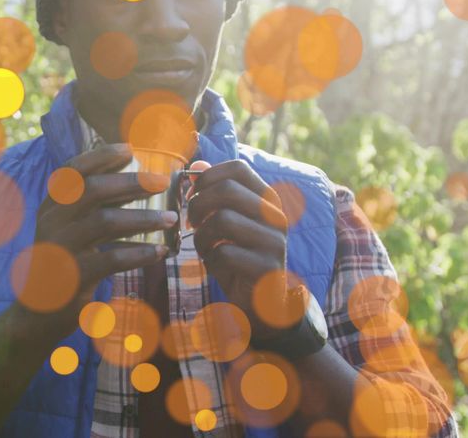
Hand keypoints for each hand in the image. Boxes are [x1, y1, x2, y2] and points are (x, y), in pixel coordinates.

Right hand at [28, 143, 177, 335]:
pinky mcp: (74, 275)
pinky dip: (139, 253)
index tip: (129, 149)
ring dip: (143, 218)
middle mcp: (52, 221)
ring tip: (170, 219)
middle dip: (130, 182)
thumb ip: (93, 208)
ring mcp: (61, 248)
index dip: (100, 156)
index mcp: (51, 206)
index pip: (72, 170)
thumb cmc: (63, 264)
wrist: (37, 313)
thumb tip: (136, 182)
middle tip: (161, 182)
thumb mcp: (69, 231)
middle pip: (92, 190)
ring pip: (105, 221)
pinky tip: (159, 252)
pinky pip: (112, 258)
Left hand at [186, 159, 292, 339]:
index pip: (238, 167)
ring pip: (223, 219)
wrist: (262, 300)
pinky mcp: (266, 267)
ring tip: (204, 247)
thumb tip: (197, 165)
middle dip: (198, 205)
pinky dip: (211, 260)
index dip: (208, 177)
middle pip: (227, 190)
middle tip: (192, 223)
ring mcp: (274, 241)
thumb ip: (215, 193)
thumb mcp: (226, 221)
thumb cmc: (239, 255)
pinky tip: (216, 267)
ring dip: (202, 236)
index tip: (194, 195)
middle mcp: (275, 215)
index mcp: (266, 199)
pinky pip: (225, 252)